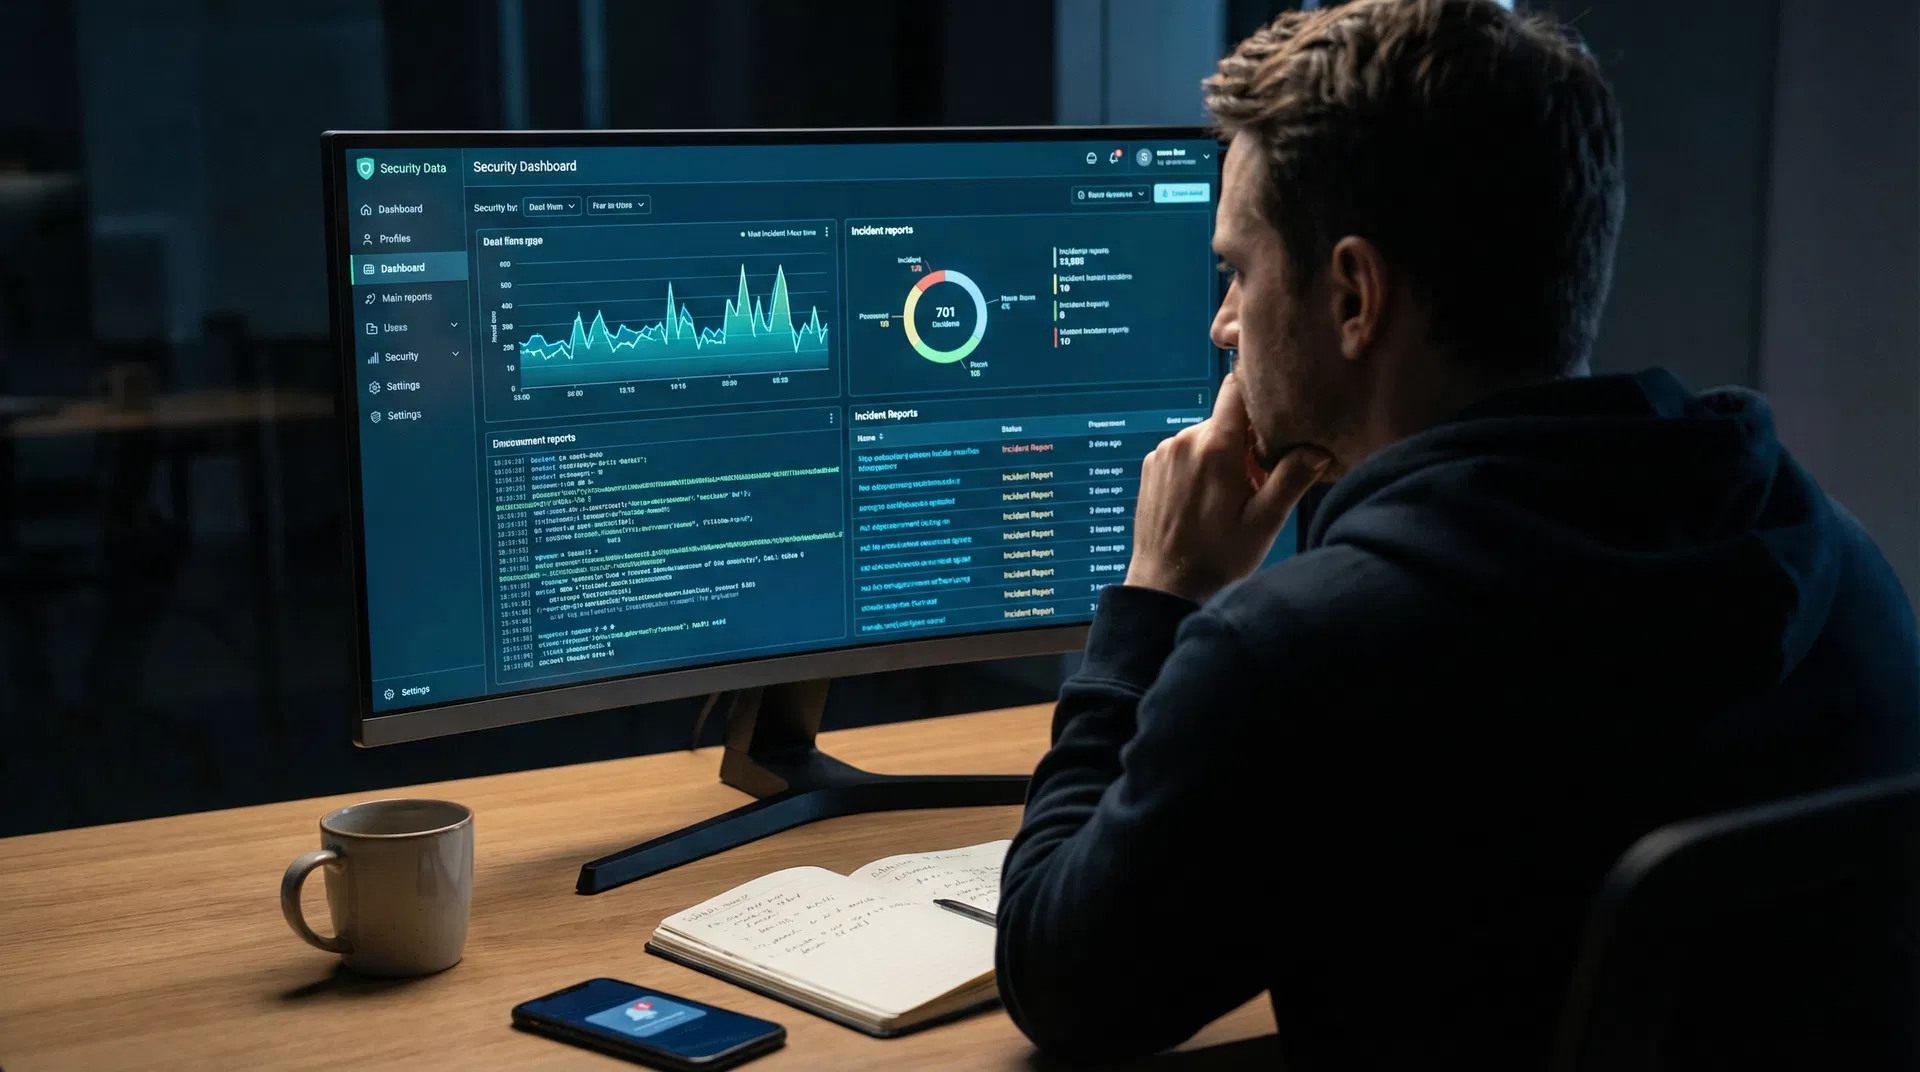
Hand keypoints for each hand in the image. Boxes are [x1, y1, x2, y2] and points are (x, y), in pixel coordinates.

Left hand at [1124, 374, 1329, 602]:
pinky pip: (1184, 451)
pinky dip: (1198, 465)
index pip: (1236, 387)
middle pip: (1226, 418)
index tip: (1273, 412)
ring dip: (1221, 455)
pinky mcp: (1151, 466)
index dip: (1257, 393)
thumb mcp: (1264, 522)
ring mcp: (1164, 452)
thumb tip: (1319, 450)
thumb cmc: (1217, 557)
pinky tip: (1204, 499)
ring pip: (1206, 436)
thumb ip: (1291, 479)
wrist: (1165, 583)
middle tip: (1256, 479)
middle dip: (1245, 440)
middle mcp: (1185, 440)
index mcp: (1216, 447)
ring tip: (1229, 496)